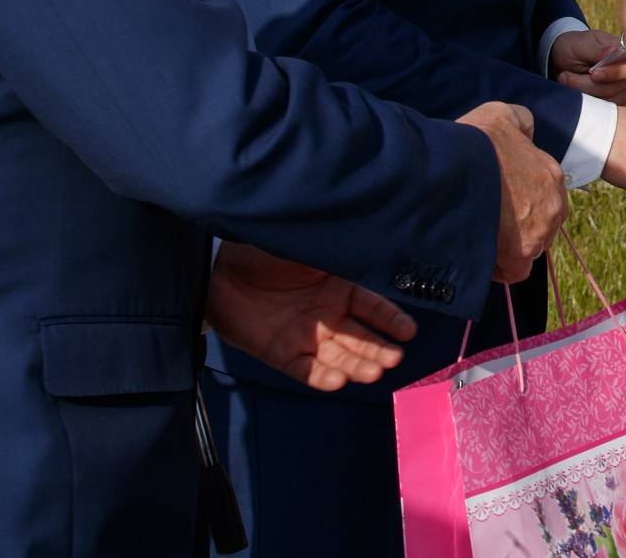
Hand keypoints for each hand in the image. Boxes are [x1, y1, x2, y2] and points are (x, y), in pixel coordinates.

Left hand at [206, 241, 416, 391]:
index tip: (407, 331)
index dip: (391, 320)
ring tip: (372, 373)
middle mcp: (327, 316)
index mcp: (339, 287)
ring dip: (357, 366)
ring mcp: (305, 337)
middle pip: (361, 338)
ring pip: (338, 357)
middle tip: (393, 359)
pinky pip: (304, 370)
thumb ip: (337, 253)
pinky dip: (320, 377)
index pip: (373, 307)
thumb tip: (374, 244)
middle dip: (378, 349)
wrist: (218, 267)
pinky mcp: (280, 354)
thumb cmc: (264, 249)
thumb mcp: (307, 246)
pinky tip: (336, 381)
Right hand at [460, 102, 566, 282]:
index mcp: (550, 173)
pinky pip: (516, 272)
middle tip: (491, 222)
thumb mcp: (500, 114)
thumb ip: (521, 121)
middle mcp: (553, 202)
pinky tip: (482, 256)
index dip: (524, 203)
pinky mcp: (521, 253)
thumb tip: (526, 133)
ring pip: (530, 248)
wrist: (452, 166)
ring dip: (509, 247)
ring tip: (482, 237)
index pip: (547, 197)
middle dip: (521, 228)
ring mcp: (539, 229)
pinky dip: (500, 269)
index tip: (501, 203)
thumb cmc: (472, 141)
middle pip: (543, 225)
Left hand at [550, 27, 625, 102]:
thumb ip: (599, 50)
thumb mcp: (582, 44)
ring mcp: (621, 92)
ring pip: (605, 101)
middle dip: (589, 85)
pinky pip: (598, 110)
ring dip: (581, 92)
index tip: (593, 74)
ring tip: (565, 79)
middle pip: (616, 89)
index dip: (615, 73)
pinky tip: (572, 89)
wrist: (563, 59)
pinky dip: (583, 100)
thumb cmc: (576, 47)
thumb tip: (616, 49)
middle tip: (566, 76)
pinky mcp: (610, 104)